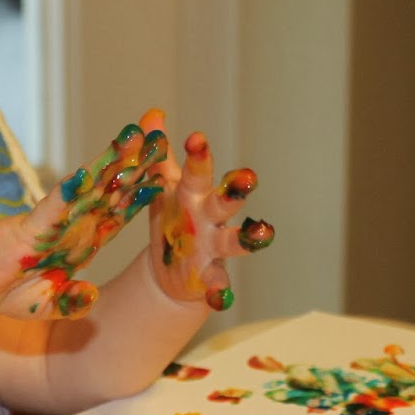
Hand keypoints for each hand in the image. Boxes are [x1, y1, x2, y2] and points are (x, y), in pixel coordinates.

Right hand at [0, 122, 166, 318]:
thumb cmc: (4, 289)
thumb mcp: (46, 306)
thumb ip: (73, 303)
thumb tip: (93, 295)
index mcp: (80, 243)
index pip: (118, 215)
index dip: (142, 195)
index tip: (167, 176)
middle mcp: (73, 226)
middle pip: (112, 192)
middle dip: (137, 166)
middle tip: (161, 137)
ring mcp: (55, 222)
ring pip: (91, 188)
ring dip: (114, 163)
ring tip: (137, 137)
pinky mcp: (34, 225)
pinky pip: (57, 205)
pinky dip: (73, 189)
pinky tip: (92, 171)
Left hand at [140, 109, 271, 310]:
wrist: (170, 267)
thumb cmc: (171, 217)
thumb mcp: (161, 186)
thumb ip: (158, 154)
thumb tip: (152, 115)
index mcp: (194, 194)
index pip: (198, 171)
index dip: (199, 156)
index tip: (196, 138)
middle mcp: (209, 218)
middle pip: (225, 202)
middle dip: (235, 190)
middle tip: (247, 177)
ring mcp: (213, 248)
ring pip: (234, 241)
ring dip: (249, 237)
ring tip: (262, 233)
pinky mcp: (209, 277)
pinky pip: (218, 286)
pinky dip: (220, 292)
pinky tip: (220, 300)